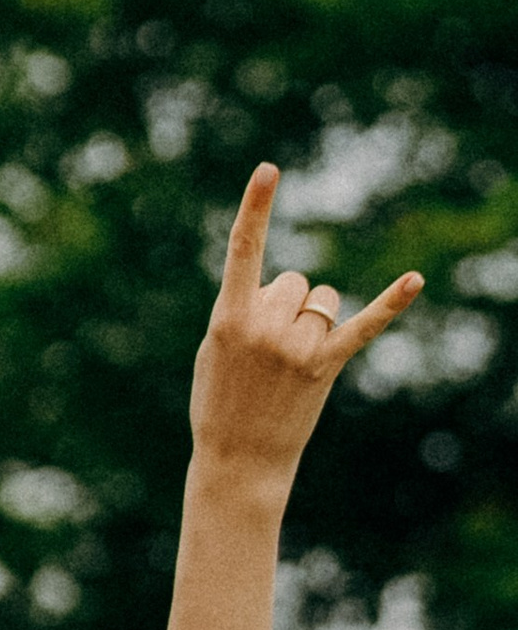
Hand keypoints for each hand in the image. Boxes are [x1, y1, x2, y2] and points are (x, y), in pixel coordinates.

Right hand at [189, 164, 420, 492]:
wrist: (237, 460)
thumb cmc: (219, 402)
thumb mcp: (214, 351)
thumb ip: (243, 310)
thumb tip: (291, 289)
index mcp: (228, 319)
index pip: (243, 251)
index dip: (256, 207)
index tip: (269, 169)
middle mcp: (264, 328)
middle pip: (293, 281)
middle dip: (284, 305)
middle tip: (265, 352)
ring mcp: (297, 348)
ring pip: (322, 300)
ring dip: (312, 320)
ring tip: (290, 361)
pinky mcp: (325, 366)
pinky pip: (362, 326)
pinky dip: (390, 303)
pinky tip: (415, 280)